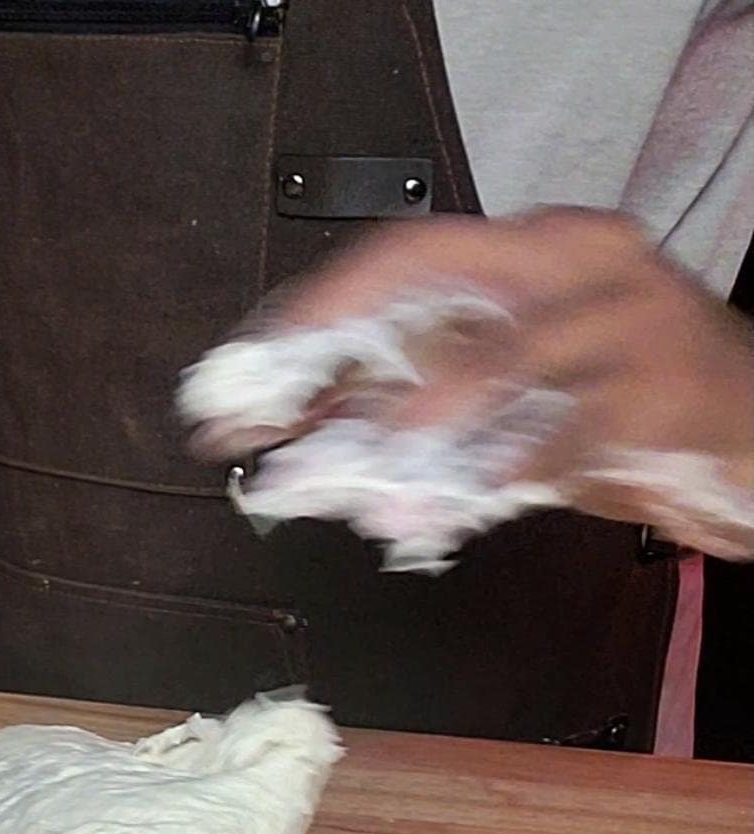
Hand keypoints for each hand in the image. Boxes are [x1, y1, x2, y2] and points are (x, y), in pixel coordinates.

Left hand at [197, 209, 753, 560]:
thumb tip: (307, 434)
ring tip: (356, 486)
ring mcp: (621, 325)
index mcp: (538, 254)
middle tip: (275, 427)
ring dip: (407, 433)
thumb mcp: (521, 403)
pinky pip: (555, 438)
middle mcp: (578, 267)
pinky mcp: (655, 397)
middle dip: (337, 352)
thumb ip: (424, 409)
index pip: (403, 259)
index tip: (247, 378)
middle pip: (431, 281)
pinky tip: (442, 509)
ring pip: (491, 364)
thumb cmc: (641, 414)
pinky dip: (491, 477)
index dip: (315, 316)